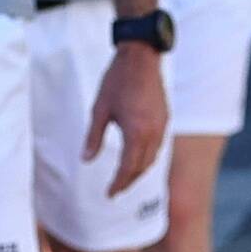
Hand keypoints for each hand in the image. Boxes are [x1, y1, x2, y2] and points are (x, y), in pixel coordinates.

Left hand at [88, 41, 169, 192]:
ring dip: (139, 170)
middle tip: (115, 190)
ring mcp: (162, 126)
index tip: (109, 194)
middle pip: (142, 167)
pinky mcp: (165, 119)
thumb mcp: (99, 109)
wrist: (141, 57)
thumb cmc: (117, 80)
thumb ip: (93, 137)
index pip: (128, 168)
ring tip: (124, 177)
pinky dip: (147, 157)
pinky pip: (158, 146)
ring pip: (152, 158)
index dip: (118, 183)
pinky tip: (137, 156)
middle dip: (128, 181)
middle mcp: (153, 133)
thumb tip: (86, 160)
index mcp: (136, 132)